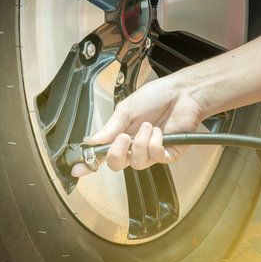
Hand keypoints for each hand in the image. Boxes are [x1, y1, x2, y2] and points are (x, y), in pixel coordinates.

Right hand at [71, 75, 203, 175]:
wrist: (182, 93)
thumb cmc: (156, 97)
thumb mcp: (127, 109)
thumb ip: (110, 127)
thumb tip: (91, 140)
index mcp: (122, 135)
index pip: (103, 154)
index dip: (90, 163)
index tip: (79, 168)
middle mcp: (135, 147)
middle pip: (118, 164)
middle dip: (117, 153)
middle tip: (123, 137)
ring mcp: (151, 152)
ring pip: (138, 163)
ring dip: (141, 143)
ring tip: (149, 125)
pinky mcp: (168, 154)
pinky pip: (156, 158)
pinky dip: (156, 143)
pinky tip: (159, 132)